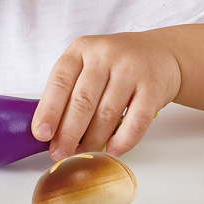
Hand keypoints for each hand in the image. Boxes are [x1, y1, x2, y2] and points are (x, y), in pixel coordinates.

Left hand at [32, 32, 181, 160]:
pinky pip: (136, 121)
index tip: (41, 135)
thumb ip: (70, 91)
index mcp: (82, 49)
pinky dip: (123, 140)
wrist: (161, 53)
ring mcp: (131, 70)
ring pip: (107, 114)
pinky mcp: (153, 87)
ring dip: (93, 140)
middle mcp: (106, 56)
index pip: (60, 82)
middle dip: (68, 134)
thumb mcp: (89, 65)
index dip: (49, 110)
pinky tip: (113, 149)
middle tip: (60, 153)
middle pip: (83, 101)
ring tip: (85, 154)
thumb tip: (52, 133)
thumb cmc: (117, 65)